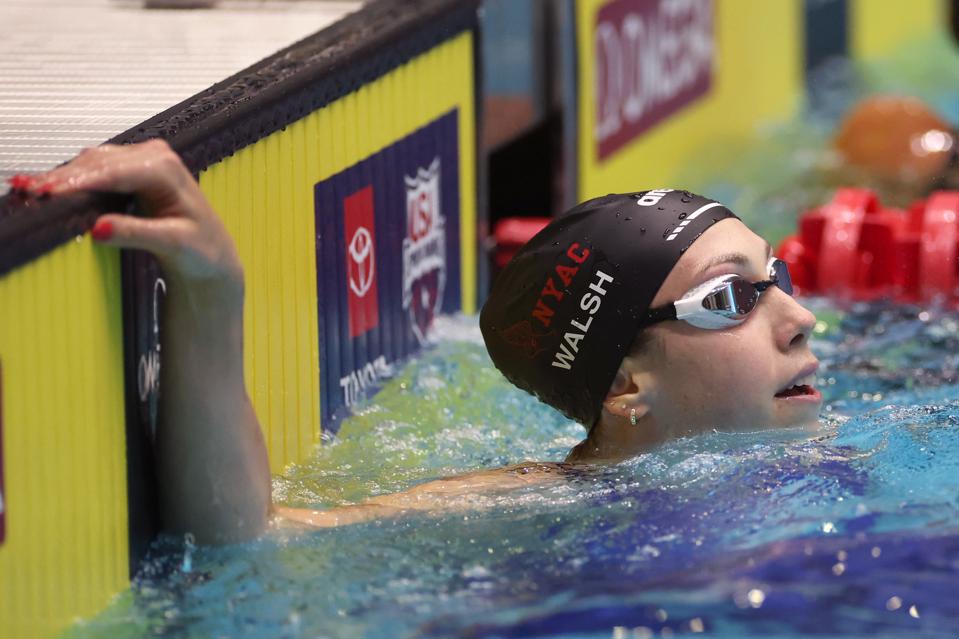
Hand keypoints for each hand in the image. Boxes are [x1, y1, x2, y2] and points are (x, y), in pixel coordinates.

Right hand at [35, 140, 241, 288]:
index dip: (77, 182)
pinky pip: (93, 170)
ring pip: (90, 163)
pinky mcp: (129, 170)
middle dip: (61, 178)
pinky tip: (46, 188)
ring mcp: (141, 160)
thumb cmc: (201, 248)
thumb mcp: (172, 243)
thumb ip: (136, 234)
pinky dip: (69, 179)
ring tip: (29, 190)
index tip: (49, 193)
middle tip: (28, 192)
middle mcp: (154, 156)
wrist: (210, 254)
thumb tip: (98, 228)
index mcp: (166, 169)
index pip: (113, 173)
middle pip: (96, 163)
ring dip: (61, 177)